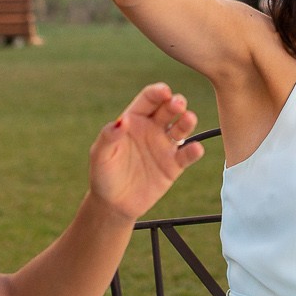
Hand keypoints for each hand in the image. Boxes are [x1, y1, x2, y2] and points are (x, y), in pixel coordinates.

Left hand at [87, 83, 201, 222]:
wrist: (114, 203)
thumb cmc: (104, 174)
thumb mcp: (100, 155)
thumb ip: (109, 137)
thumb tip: (122, 121)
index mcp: (134, 120)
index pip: (148, 100)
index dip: (157, 93)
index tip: (164, 91)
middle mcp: (152, 129)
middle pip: (168, 110)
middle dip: (175, 103)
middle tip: (178, 103)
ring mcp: (164, 146)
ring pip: (181, 128)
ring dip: (187, 121)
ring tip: (189, 118)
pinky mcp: (174, 165)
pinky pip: (186, 155)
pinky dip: (193, 151)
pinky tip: (195, 149)